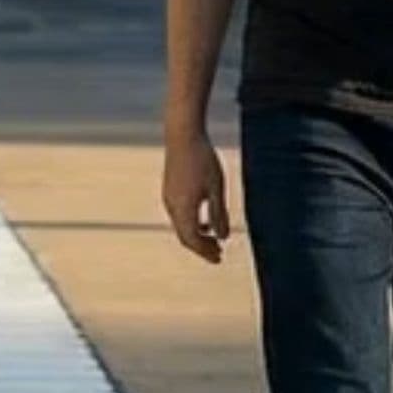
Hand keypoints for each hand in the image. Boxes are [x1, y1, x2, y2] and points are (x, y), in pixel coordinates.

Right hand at [161, 133, 231, 263]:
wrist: (181, 134)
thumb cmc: (202, 159)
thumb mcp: (216, 188)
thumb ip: (219, 213)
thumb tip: (223, 237)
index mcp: (184, 208)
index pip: (192, 240)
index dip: (206, 252)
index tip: (219, 258)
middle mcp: (172, 206)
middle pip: (185, 236)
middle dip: (202, 247)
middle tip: (219, 254)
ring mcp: (168, 198)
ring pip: (181, 226)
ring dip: (197, 236)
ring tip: (214, 240)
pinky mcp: (169, 191)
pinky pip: (179, 216)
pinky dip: (192, 224)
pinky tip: (205, 221)